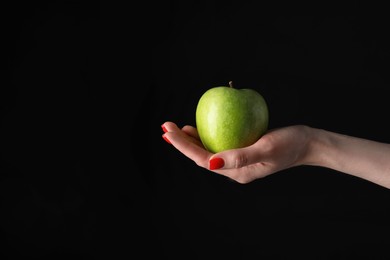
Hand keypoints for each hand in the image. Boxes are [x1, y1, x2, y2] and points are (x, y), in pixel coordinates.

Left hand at [161, 121, 311, 182]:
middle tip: (166, 127)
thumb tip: (211, 162)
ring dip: (192, 140)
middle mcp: (234, 169)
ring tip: (177, 128)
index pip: (203, 160)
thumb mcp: (266, 149)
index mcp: (237, 172)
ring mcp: (238, 160)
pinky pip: (220, 143)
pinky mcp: (242, 150)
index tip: (168, 132)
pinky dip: (208, 135)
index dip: (183, 147)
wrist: (307, 143)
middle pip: (202, 157)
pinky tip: (202, 125)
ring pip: (209, 150)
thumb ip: (240, 157)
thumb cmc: (290, 145)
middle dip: (182, 144)